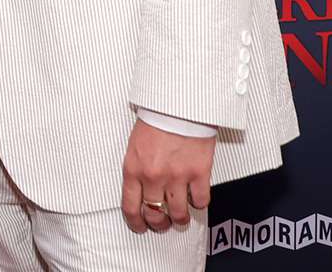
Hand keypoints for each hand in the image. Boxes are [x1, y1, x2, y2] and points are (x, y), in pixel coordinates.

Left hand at [120, 119, 213, 233]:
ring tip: (181, 215)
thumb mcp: (135, 146)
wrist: (178, 104)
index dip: (136, 223)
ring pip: (179, 214)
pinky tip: (196, 196)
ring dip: (180, 218)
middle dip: (160, 223)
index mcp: (133, 169)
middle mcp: (153, 177)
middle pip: (155, 215)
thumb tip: (140, 191)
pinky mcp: (198, 173)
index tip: (141, 227)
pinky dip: (199, 203)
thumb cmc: (156, 121)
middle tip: (164, 222)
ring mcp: (177, 177)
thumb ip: (137, 170)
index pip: (130, 207)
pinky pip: (201, 201)